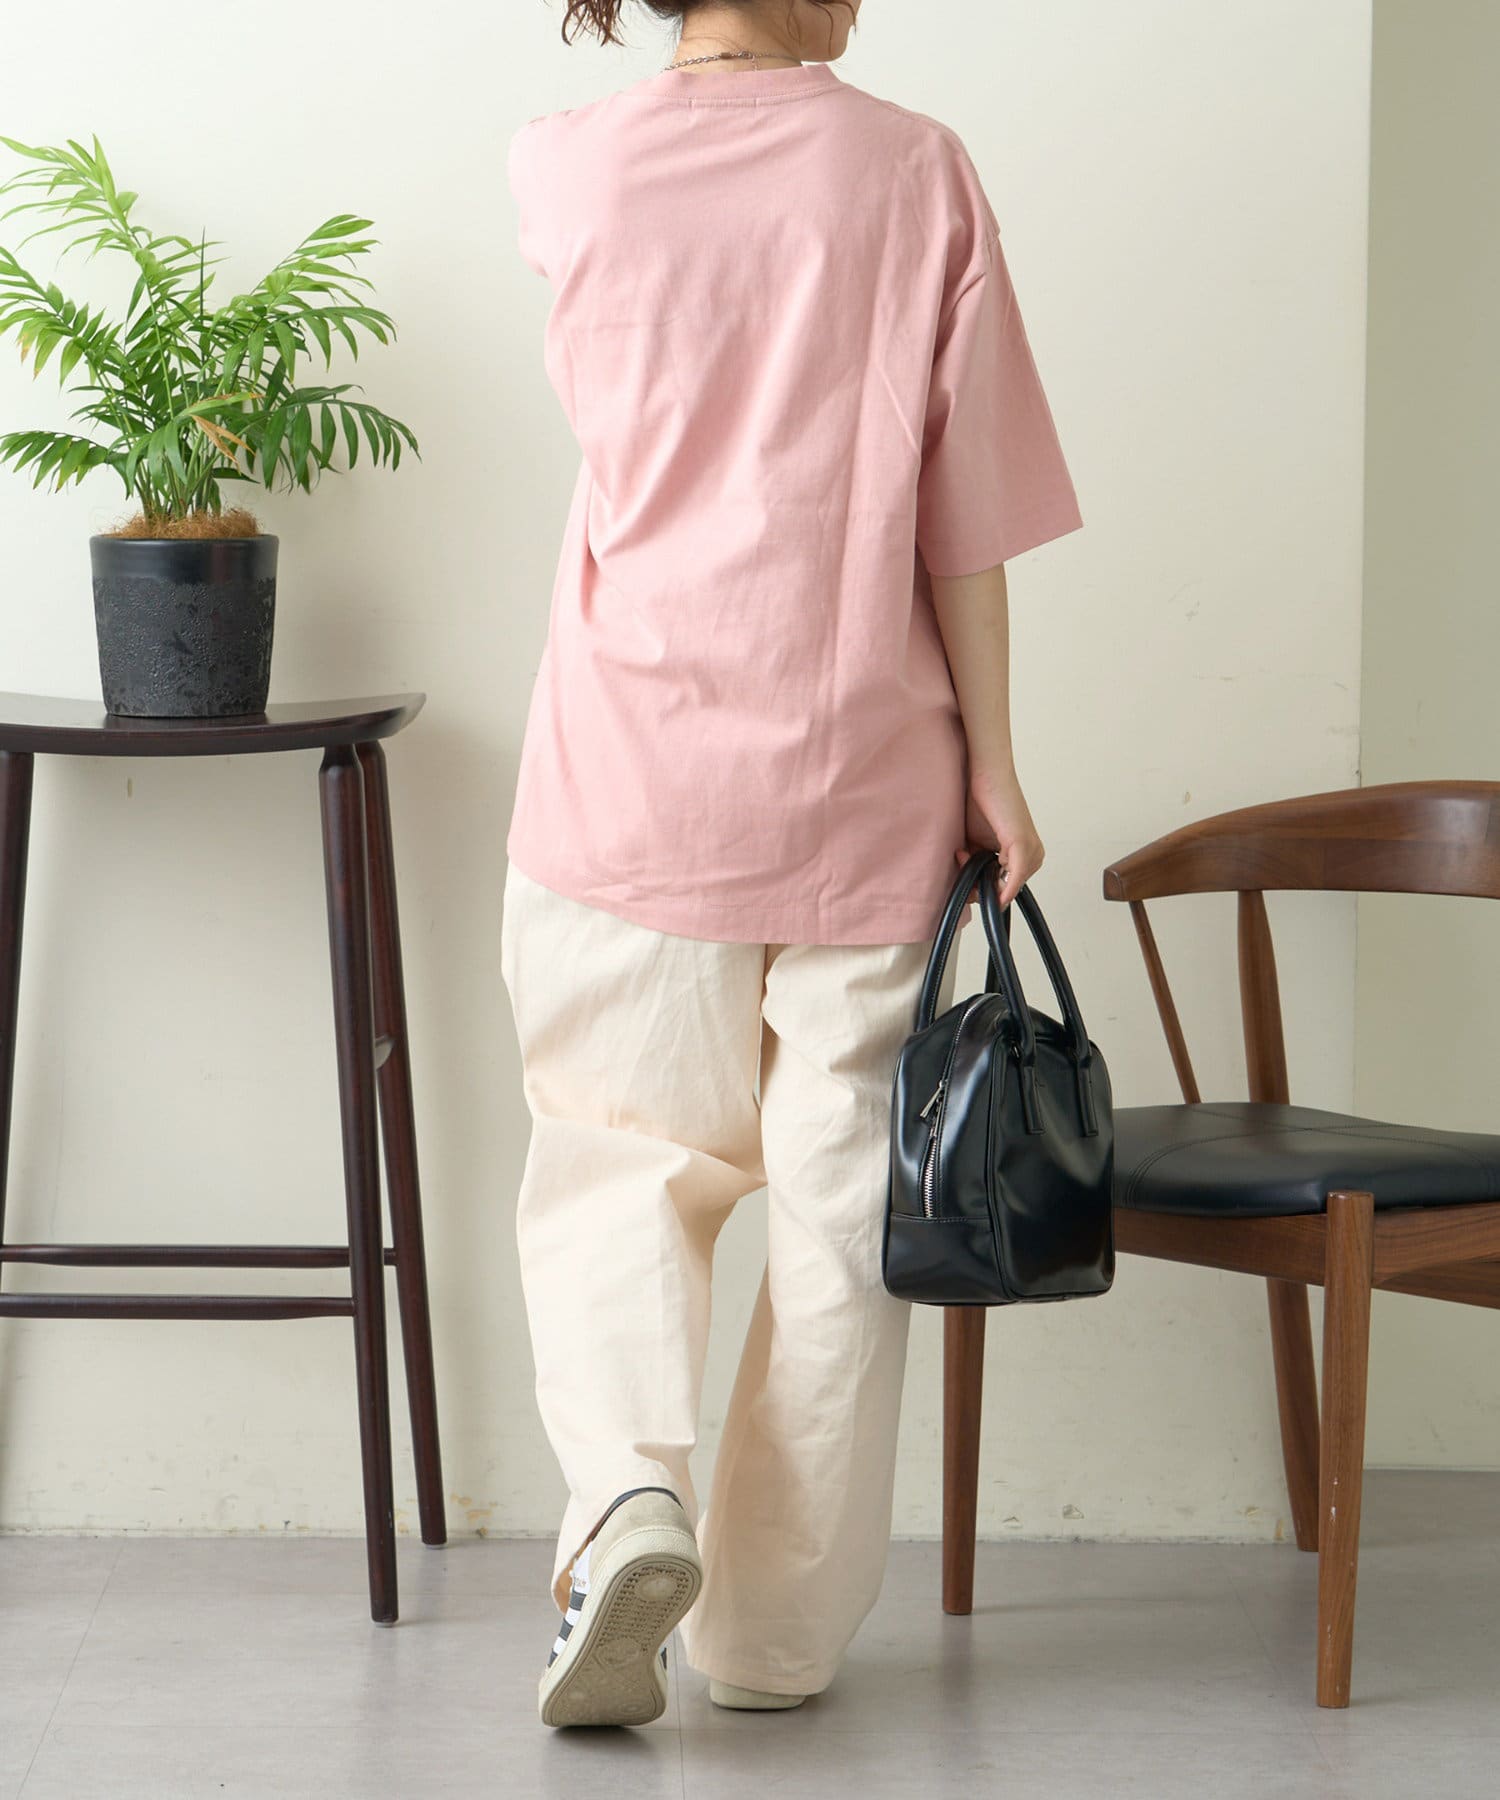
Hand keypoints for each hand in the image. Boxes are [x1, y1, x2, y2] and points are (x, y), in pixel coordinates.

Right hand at [955, 767, 1044, 907]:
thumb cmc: (981, 802)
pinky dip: (999, 890)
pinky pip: (1012, 882)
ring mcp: (1031, 853)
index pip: (1003, 889)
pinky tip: (982, 888)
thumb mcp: (978, 843)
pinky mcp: (1023, 847)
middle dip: (976, 883)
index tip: (961, 862)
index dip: (977, 884)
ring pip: (1003, 889)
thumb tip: (970, 890)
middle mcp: (1033, 857)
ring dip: (977, 877)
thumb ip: (978, 864)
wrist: (986, 774)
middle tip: (961, 856)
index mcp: (1025, 857)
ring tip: (963, 851)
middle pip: (1003, 892)